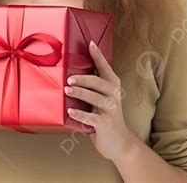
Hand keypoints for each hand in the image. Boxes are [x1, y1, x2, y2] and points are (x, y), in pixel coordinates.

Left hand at [64, 40, 135, 161]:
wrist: (119, 142)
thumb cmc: (105, 114)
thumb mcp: (102, 96)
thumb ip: (93, 84)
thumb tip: (72, 67)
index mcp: (112, 84)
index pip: (104, 66)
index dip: (98, 55)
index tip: (90, 44)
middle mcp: (113, 95)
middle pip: (98, 82)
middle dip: (83, 78)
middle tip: (69, 78)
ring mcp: (110, 110)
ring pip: (95, 98)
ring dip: (80, 93)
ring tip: (67, 91)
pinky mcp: (105, 124)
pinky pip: (91, 118)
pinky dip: (80, 114)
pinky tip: (70, 111)